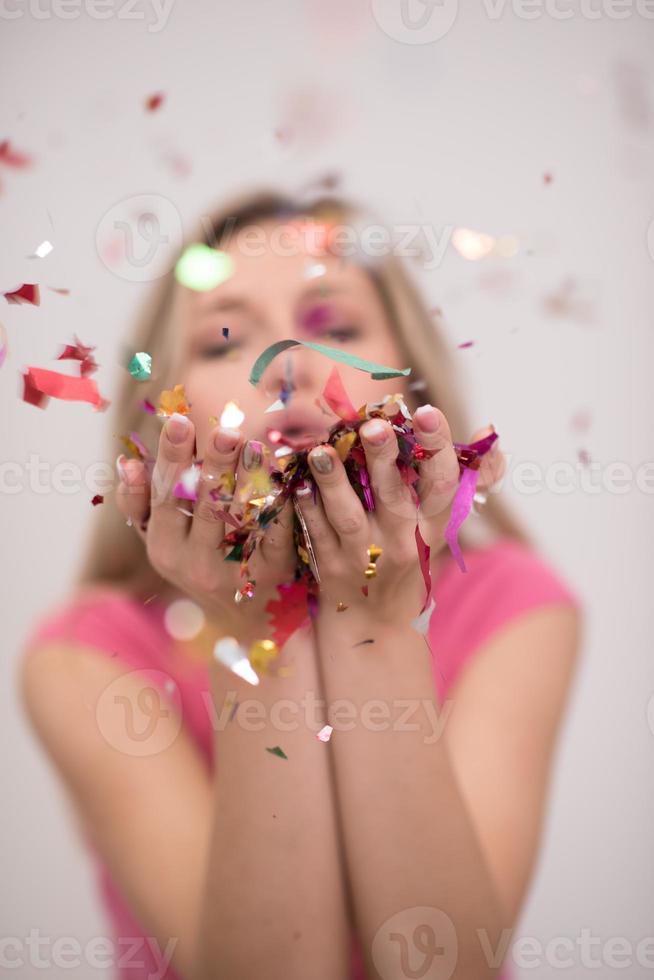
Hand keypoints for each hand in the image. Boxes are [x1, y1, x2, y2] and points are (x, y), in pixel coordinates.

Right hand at [115, 414, 296, 645]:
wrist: (243, 617)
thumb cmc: (199, 560)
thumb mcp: (163, 538)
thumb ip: (140, 502)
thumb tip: (126, 461)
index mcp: (162, 545)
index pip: (164, 495)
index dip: (172, 458)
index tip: (179, 421)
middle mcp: (192, 561)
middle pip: (202, 504)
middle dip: (213, 463)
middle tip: (225, 429)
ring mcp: (231, 571)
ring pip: (238, 517)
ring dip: (247, 478)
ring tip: (253, 445)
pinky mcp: (268, 573)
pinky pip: (273, 532)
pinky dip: (278, 502)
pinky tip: (284, 476)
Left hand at [294, 405, 505, 622]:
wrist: (376, 621)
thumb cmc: (411, 554)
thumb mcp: (441, 522)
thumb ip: (469, 477)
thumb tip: (487, 429)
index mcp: (433, 524)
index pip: (443, 482)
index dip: (436, 446)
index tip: (425, 412)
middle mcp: (403, 541)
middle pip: (394, 495)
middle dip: (383, 457)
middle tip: (371, 425)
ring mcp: (364, 556)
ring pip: (349, 516)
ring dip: (333, 482)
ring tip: (320, 451)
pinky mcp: (331, 568)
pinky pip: (317, 533)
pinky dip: (307, 508)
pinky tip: (297, 482)